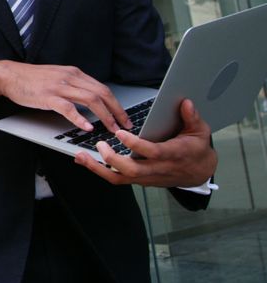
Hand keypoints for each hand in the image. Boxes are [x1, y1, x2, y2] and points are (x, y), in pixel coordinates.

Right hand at [0, 60, 130, 132]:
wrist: (9, 75)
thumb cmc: (31, 79)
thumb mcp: (57, 77)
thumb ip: (73, 85)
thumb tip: (90, 99)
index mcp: (74, 73)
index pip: (103, 88)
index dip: (116, 104)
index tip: (124, 117)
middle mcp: (70, 77)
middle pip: (102, 93)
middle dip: (117, 111)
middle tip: (125, 126)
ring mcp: (59, 87)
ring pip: (90, 100)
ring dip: (105, 116)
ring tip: (112, 129)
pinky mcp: (48, 96)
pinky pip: (68, 108)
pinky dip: (80, 118)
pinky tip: (87, 127)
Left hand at [75, 99, 216, 187]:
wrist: (199, 172)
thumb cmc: (197, 149)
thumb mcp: (200, 131)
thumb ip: (192, 117)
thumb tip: (185, 102)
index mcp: (173, 154)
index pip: (152, 153)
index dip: (135, 145)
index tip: (120, 134)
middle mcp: (157, 168)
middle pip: (132, 170)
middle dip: (113, 159)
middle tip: (100, 144)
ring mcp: (147, 176)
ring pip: (120, 178)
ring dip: (99, 168)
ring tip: (81, 156)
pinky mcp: (139, 179)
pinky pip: (117, 178)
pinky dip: (100, 171)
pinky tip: (86, 160)